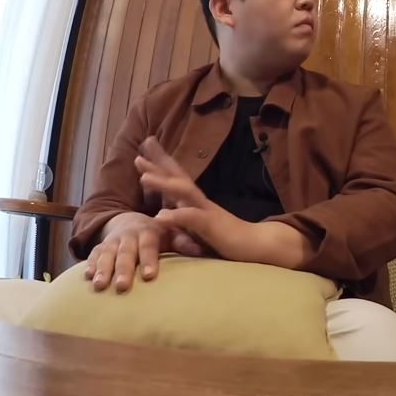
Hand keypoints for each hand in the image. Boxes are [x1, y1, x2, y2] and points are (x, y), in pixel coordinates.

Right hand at [84, 212, 208, 291]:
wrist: (129, 222)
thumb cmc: (157, 234)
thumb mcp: (171, 234)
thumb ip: (184, 242)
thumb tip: (202, 249)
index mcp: (148, 232)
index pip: (149, 246)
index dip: (148, 260)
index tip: (150, 276)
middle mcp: (128, 236)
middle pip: (125, 254)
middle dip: (123, 270)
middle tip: (122, 286)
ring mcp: (112, 242)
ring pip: (107, 255)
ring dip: (103, 270)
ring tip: (100, 285)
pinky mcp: (100, 247)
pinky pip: (93, 255)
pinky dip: (90, 265)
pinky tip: (87, 277)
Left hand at [134, 137, 248, 262]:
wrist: (256, 245)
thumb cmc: (227, 239)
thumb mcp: (198, 230)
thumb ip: (181, 223)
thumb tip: (164, 220)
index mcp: (195, 202)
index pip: (176, 178)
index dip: (160, 164)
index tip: (143, 151)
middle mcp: (200, 202)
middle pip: (178, 177)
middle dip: (158, 164)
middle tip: (139, 150)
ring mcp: (207, 211)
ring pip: (184, 192)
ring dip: (163, 183)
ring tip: (143, 177)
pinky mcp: (212, 226)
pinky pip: (192, 219)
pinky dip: (176, 216)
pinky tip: (160, 216)